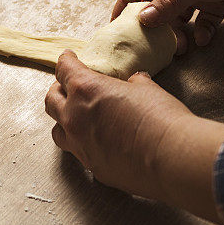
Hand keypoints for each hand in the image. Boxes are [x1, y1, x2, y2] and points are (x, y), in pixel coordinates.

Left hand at [45, 50, 223, 222]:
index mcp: (86, 90)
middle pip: (52, 100)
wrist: (172, 159)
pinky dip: (83, 143)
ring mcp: (80, 146)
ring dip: (63, 120)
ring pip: (58, 130)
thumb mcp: (147, 88)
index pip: (64, 69)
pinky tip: (97, 141)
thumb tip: (134, 82)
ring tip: (75, 116)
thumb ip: (133, 83)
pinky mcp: (92, 167)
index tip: (67, 57)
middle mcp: (75, 118)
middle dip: (58, 89)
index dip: (65, 60)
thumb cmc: (160, 118)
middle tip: (69, 86)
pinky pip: (78, 152)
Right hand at [113, 0, 223, 51]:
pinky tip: (205, 40)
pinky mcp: (219, 4)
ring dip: (177, 33)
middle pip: (156, 4)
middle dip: (153, 25)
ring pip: (179, 17)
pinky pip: (202, 23)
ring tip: (181, 48)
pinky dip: (201, 33)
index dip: (125, 2)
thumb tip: (141, 19)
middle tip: (152, 46)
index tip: (117, 26)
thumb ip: (171, 1)